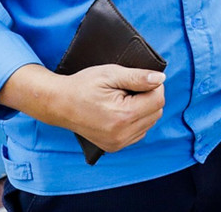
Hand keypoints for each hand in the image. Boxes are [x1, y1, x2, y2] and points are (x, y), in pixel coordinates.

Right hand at [0, 63, 164, 153]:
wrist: (59, 104)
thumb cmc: (83, 86)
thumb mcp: (110, 74)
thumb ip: (138, 77)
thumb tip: (161, 79)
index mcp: (122, 116)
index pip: (158, 99)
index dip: (153, 85)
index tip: (139, 79)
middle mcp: (122, 134)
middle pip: (157, 112)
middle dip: (149, 97)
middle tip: (128, 88)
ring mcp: (118, 143)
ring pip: (150, 122)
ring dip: (144, 109)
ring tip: (122, 99)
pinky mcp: (114, 147)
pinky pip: (139, 132)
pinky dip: (136, 120)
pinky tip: (121, 111)